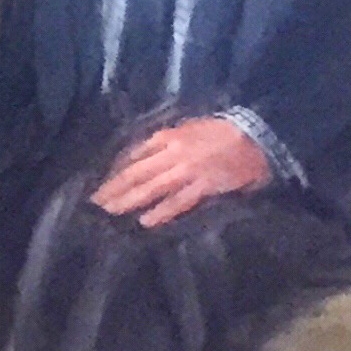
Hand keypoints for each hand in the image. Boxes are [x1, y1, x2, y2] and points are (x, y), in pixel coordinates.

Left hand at [92, 115, 272, 227]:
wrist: (253, 138)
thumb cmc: (219, 132)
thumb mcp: (185, 129)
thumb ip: (163, 142)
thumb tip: (139, 157)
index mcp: (167, 137)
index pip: (133, 155)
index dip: (116, 171)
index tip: (103, 184)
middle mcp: (172, 153)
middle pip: (137, 173)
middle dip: (115, 188)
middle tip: (97, 202)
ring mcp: (188, 171)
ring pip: (152, 188)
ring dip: (130, 200)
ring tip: (112, 211)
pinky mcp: (204, 186)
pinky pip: (179, 202)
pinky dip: (162, 212)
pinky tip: (146, 221)